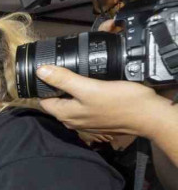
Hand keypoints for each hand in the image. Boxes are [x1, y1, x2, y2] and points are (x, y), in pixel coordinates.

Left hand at [36, 65, 170, 137]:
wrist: (148, 116)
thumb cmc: (119, 102)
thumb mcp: (88, 87)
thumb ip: (64, 79)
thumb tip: (40, 71)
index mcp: (65, 114)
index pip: (43, 100)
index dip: (43, 85)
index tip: (47, 70)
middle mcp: (72, 121)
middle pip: (57, 101)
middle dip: (58, 86)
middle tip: (64, 68)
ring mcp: (85, 121)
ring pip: (71, 103)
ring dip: (72, 90)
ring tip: (78, 74)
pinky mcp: (98, 118)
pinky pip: (85, 105)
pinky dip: (85, 95)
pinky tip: (92, 85)